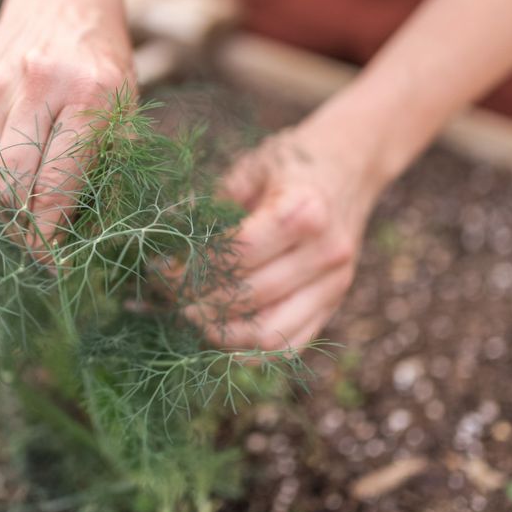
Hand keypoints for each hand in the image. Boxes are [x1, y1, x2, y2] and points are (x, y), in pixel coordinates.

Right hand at [0, 0, 133, 238]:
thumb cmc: (105, 62)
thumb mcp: (126, 108)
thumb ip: (109, 167)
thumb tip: (91, 235)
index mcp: (89, 93)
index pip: (58, 185)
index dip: (53, 234)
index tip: (59, 261)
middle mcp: (38, 86)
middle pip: (13, 186)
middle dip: (24, 227)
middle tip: (41, 245)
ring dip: (10, 204)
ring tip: (34, 212)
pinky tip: (21, 171)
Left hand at [186, 107, 381, 352]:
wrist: (350, 165)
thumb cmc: (292, 162)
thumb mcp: (251, 167)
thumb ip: (213, 206)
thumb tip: (167, 243)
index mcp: (304, 211)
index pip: (238, 255)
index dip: (191, 267)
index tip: (161, 267)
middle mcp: (326, 252)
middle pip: (250, 296)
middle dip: (198, 300)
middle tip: (168, 292)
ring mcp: (335, 283)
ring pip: (268, 332)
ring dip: (221, 331)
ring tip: (191, 312)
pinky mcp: (335, 303)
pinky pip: (290, 344)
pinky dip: (250, 349)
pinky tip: (221, 330)